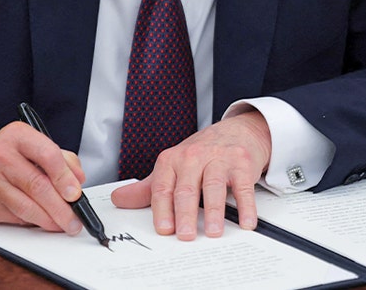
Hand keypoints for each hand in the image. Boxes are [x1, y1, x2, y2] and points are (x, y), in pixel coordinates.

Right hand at [0, 122, 85, 234]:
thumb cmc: (5, 155)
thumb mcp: (31, 145)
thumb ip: (61, 158)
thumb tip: (78, 180)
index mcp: (17, 135)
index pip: (47, 155)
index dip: (65, 177)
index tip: (76, 194)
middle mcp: (0, 155)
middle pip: (37, 186)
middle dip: (61, 208)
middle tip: (74, 218)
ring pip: (25, 207)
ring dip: (48, 220)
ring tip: (62, 224)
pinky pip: (15, 217)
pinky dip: (32, 222)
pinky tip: (41, 221)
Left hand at [110, 110, 270, 240]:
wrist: (236, 131)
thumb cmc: (202, 154)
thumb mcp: (172, 167)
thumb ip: (147, 188)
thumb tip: (119, 199)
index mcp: (172, 160)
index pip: (162, 187)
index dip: (162, 210)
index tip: (164, 229)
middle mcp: (193, 156)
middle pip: (187, 188)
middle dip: (185, 214)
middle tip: (185, 235)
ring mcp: (219, 158)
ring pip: (213, 186)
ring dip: (214, 211)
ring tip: (213, 232)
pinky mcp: (241, 162)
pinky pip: (243, 186)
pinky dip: (246, 206)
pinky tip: (245, 221)